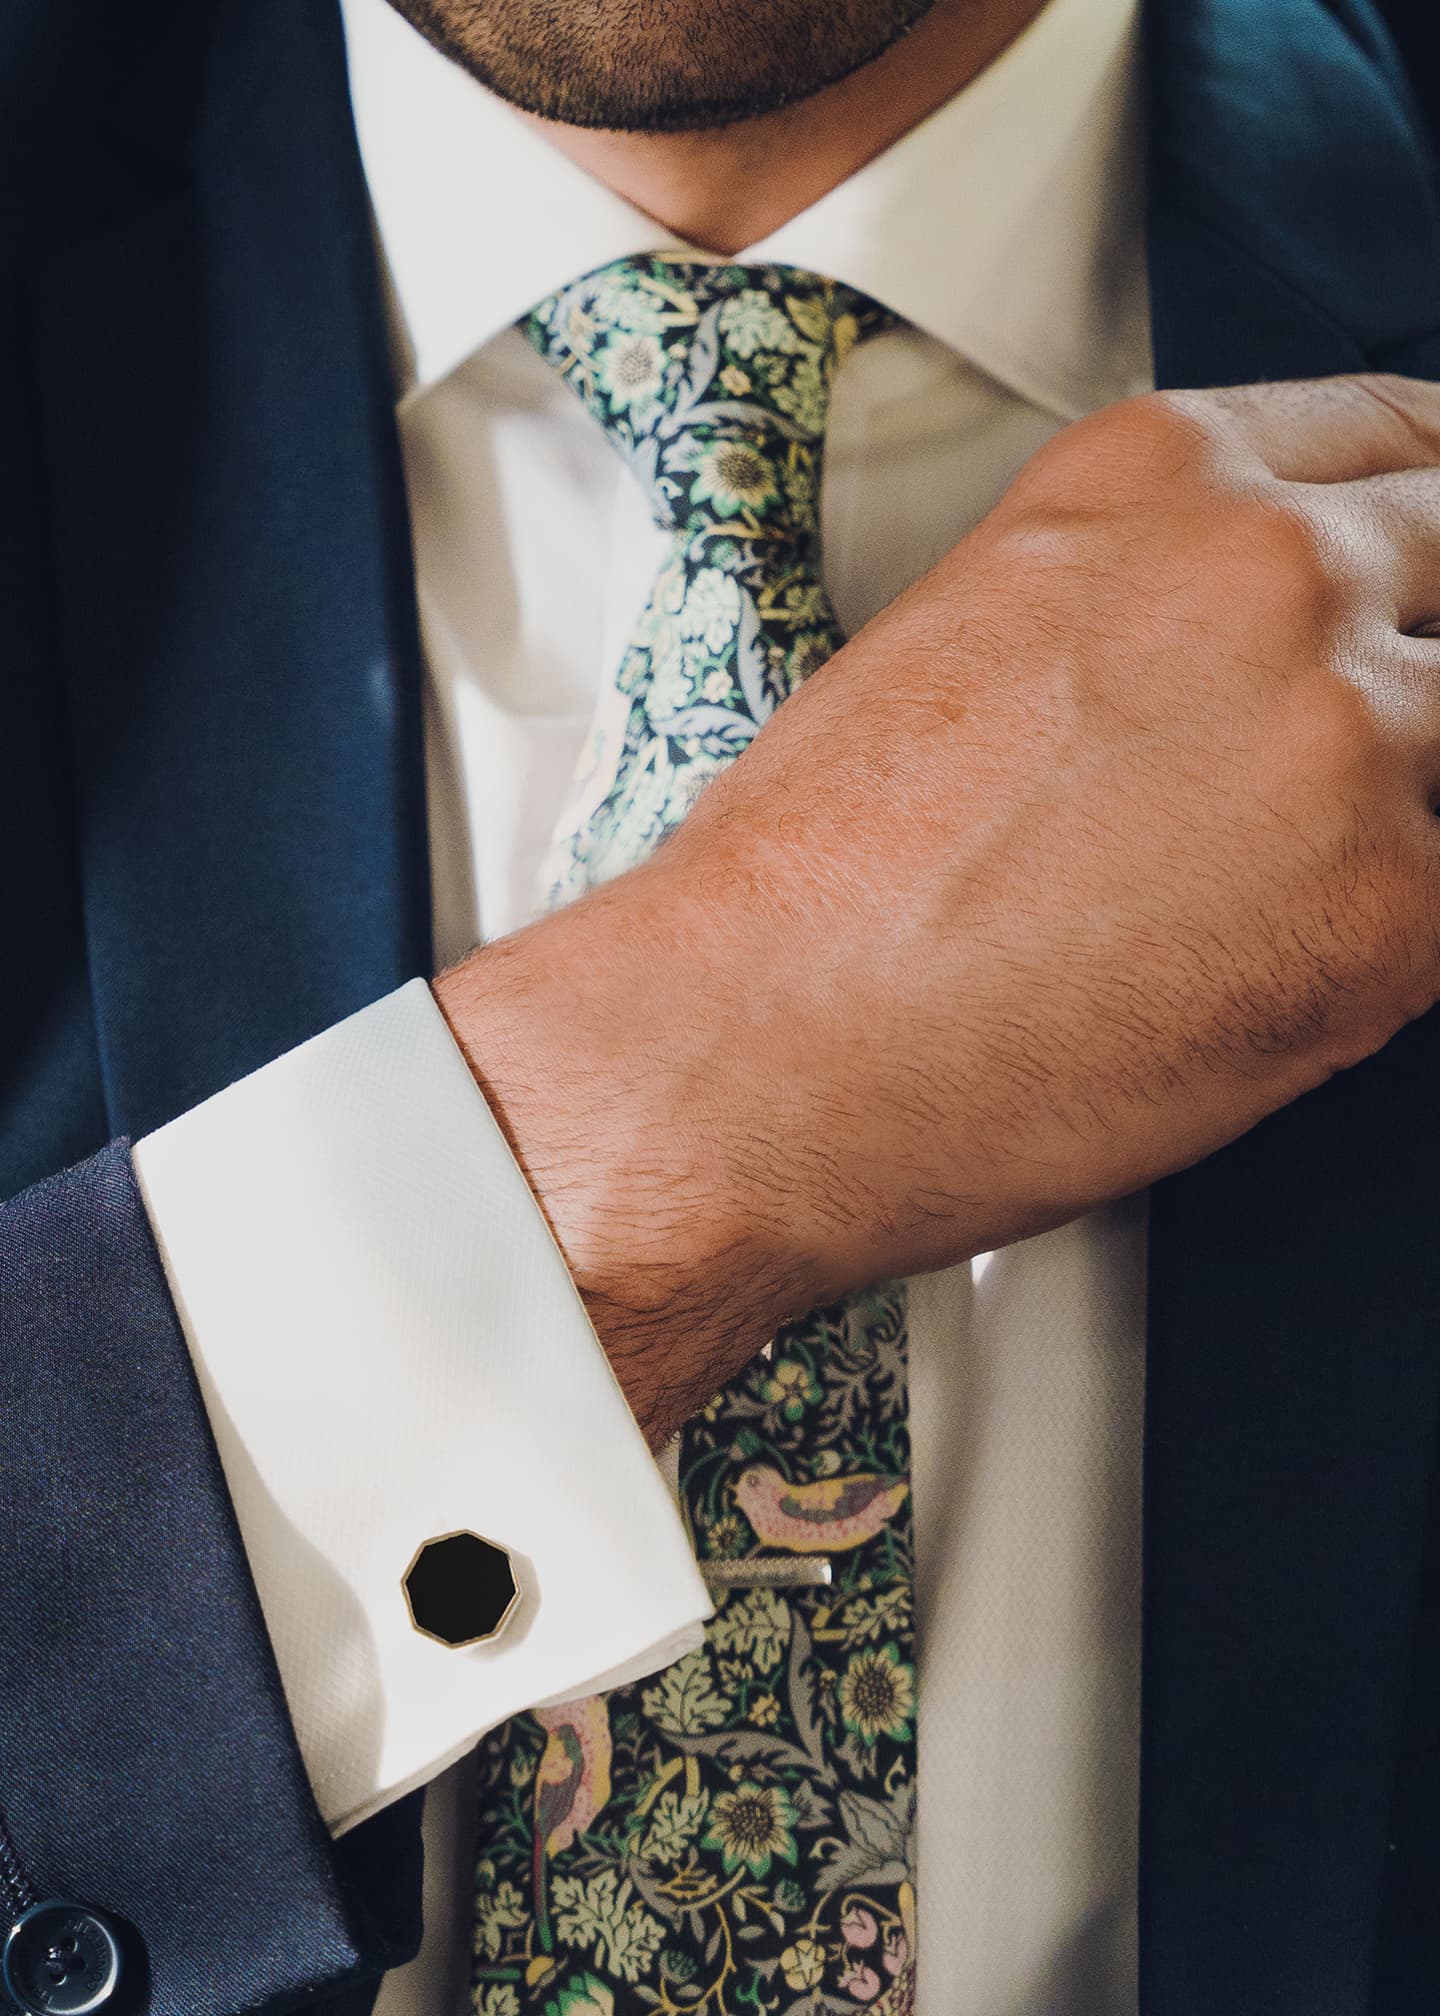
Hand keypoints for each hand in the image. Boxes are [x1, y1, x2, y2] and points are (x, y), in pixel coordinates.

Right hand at [436, 374, 1439, 1445]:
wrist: (752, 1042)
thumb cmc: (817, 882)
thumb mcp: (973, 640)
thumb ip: (1149, 601)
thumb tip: (1253, 645)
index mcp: (1157, 479)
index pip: (1405, 433)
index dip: (1439, 511)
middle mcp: (1269, 571)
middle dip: (1437, 654)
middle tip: (1364, 753)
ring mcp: (1345, 732)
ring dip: (1408, 809)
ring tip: (1270, 892)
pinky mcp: (1385, 908)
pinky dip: (1393, 938)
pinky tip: (1269, 971)